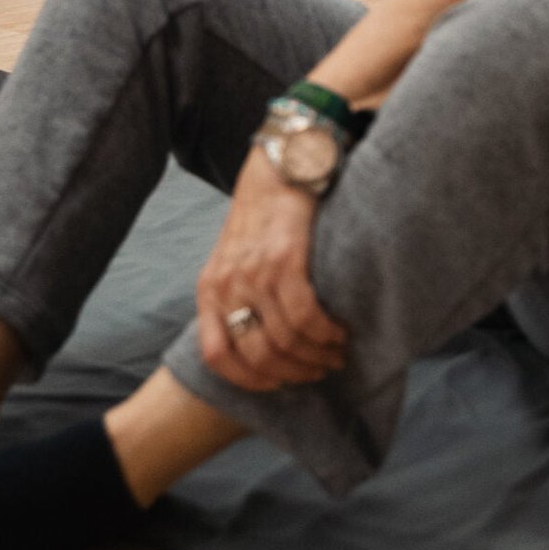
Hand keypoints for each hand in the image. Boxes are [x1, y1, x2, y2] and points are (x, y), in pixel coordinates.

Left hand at [196, 146, 346, 390]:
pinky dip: (326, 333)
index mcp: (209, 289)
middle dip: (293, 373)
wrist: (279, 166)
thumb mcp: (234, 259)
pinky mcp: (285, 260)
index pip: (216, 356)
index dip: (249, 381)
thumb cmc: (263, 216)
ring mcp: (254, 273)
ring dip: (317, 355)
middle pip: (258, 356)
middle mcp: (227, 285)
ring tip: (336, 353)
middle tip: (320, 369)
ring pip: (285, 340)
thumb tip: (265, 346)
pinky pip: (305, 316)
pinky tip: (339, 332)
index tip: (279, 383)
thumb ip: (240, 298)